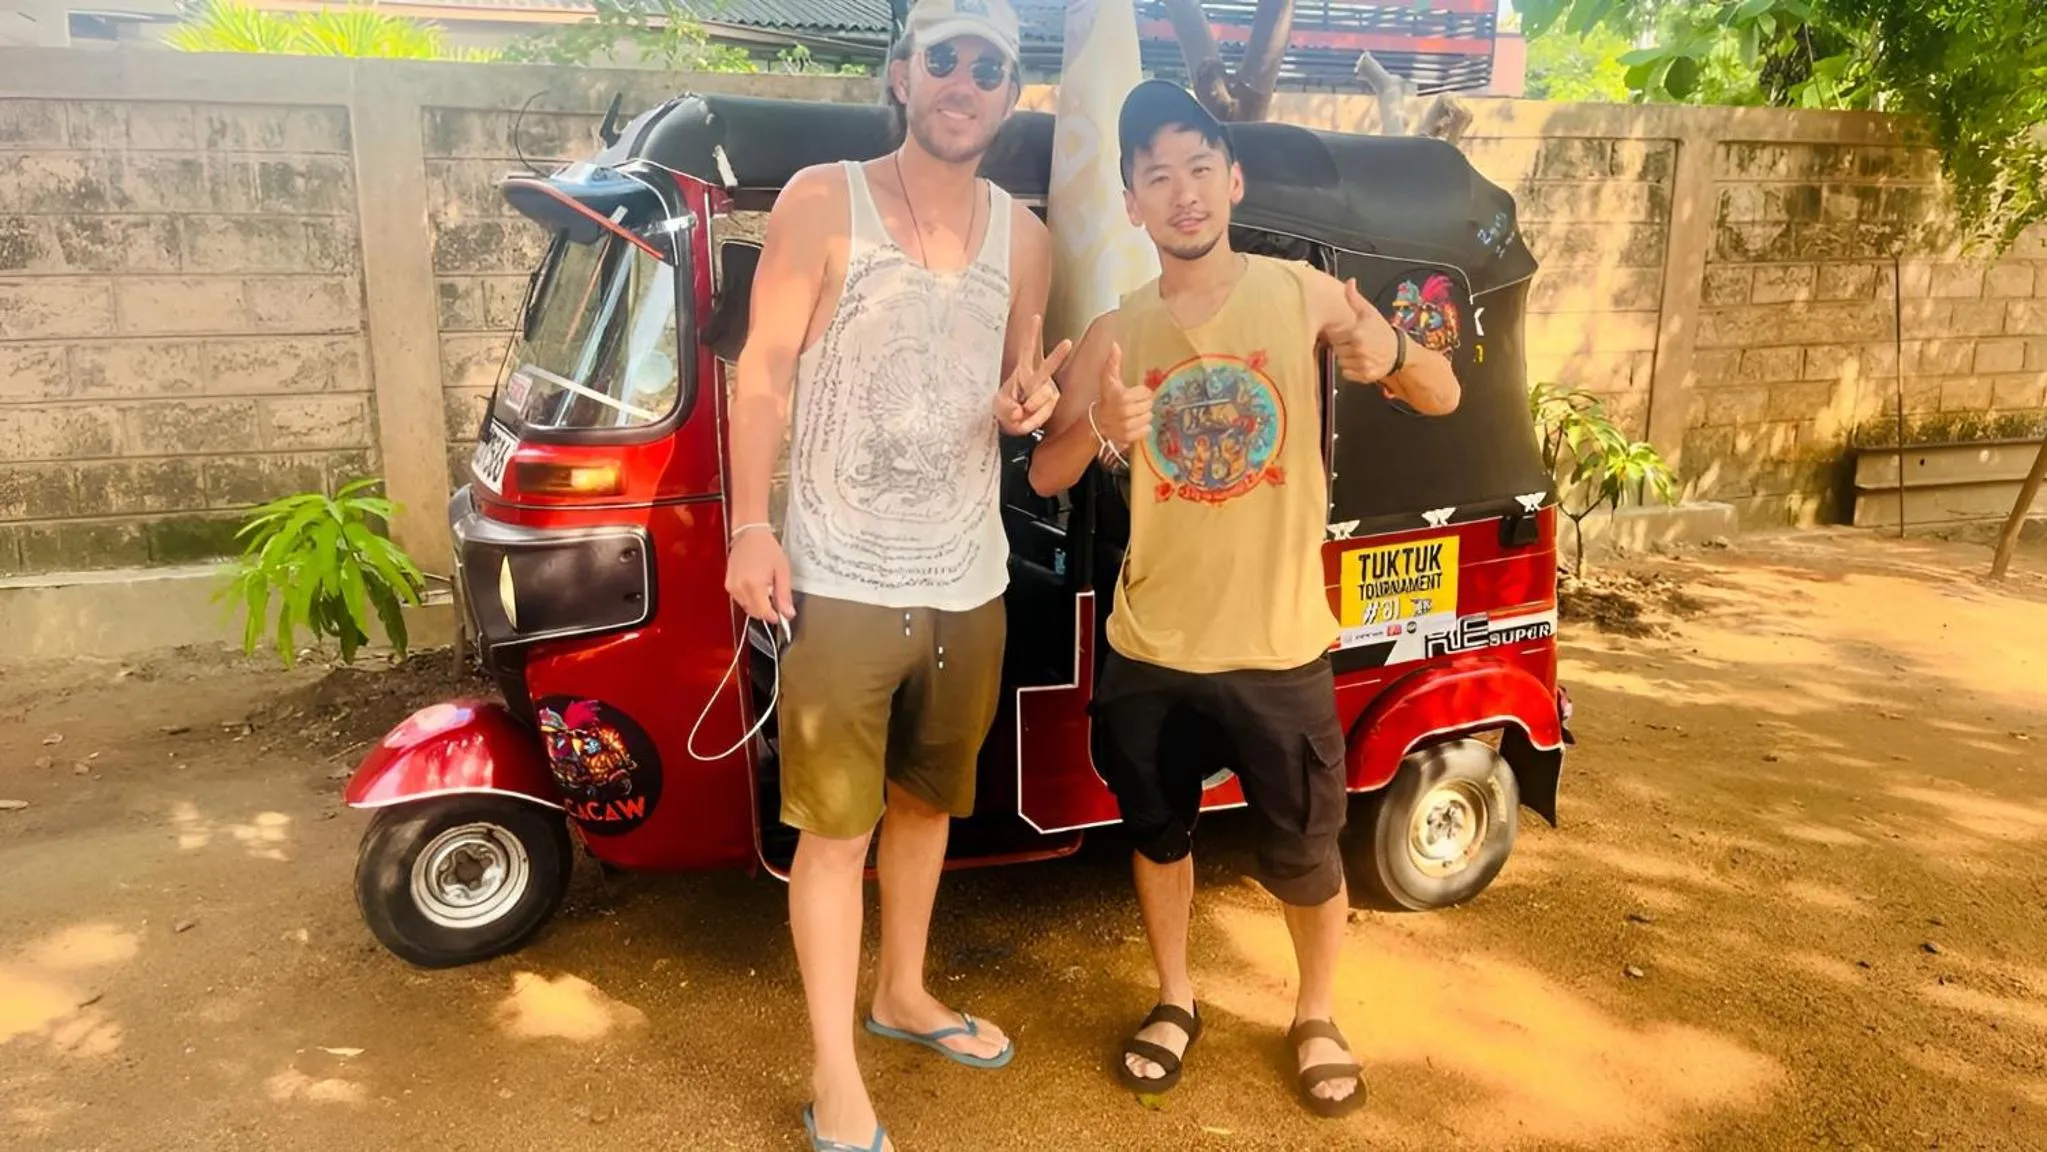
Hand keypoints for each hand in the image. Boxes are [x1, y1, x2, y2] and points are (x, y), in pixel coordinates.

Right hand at [724, 529, 793, 623]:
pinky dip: (750, 598)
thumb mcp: (782, 571)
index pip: (763, 612)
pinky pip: (740, 600)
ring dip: (758, 605)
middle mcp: (740, 587)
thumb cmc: (766, 548)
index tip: (780, 615)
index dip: (773, 616)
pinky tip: (756, 586)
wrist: (749, 534)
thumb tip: (788, 613)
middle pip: (754, 612)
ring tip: (766, 588)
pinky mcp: (729, 585)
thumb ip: (784, 594)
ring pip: (747, 607)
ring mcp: (732, 587)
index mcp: (754, 585)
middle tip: (776, 600)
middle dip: (766, 611)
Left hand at [995, 315, 1071, 436]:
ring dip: (1031, 407)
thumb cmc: (1006, 408)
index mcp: (1022, 371)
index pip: (1027, 349)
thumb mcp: (998, 406)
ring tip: (1022, 411)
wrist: (1013, 423)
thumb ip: (1006, 408)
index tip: (1036, 317)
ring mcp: (1048, 390)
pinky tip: (1028, 417)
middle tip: (1068, 342)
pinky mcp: (1053, 403)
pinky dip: (1034, 419)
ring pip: (1043, 396)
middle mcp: (1038, 378)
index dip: (1031, 334)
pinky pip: (1044, 412)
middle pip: (1048, 367)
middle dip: (1058, 355)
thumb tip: (1018, 411)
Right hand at [1094, 342, 1150, 454]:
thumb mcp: (1108, 380)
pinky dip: (1143, 428)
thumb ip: (1113, 362)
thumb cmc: (1106, 398)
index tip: (1135, 394)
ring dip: (1144, 416)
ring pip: (1148, 418)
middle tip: (1135, 405)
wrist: (1096, 423)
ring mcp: (1126, 426)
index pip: (1146, 393)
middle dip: (1144, 404)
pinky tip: (1135, 424)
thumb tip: (1114, 344)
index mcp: (1121, 397)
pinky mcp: (1128, 437)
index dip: (1143, 393)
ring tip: (1135, 414)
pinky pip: (1146, 430)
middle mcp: (1123, 412)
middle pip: (1148, 405)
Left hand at [1327, 280, 1401, 385]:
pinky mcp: (1365, 375)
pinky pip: (1346, 374)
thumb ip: (1355, 298)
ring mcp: (1362, 364)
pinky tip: (1362, 362)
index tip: (1352, 335)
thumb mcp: (1369, 312)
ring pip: (1341, 363)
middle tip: (1358, 344)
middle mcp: (1359, 349)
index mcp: (1357, 333)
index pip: (1335, 337)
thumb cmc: (1382, 331)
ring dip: (1348, 359)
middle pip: (1337, 351)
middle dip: (1344, 348)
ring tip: (1361, 353)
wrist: (1399, 352)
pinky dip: (1352, 371)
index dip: (1342, 336)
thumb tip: (1349, 282)